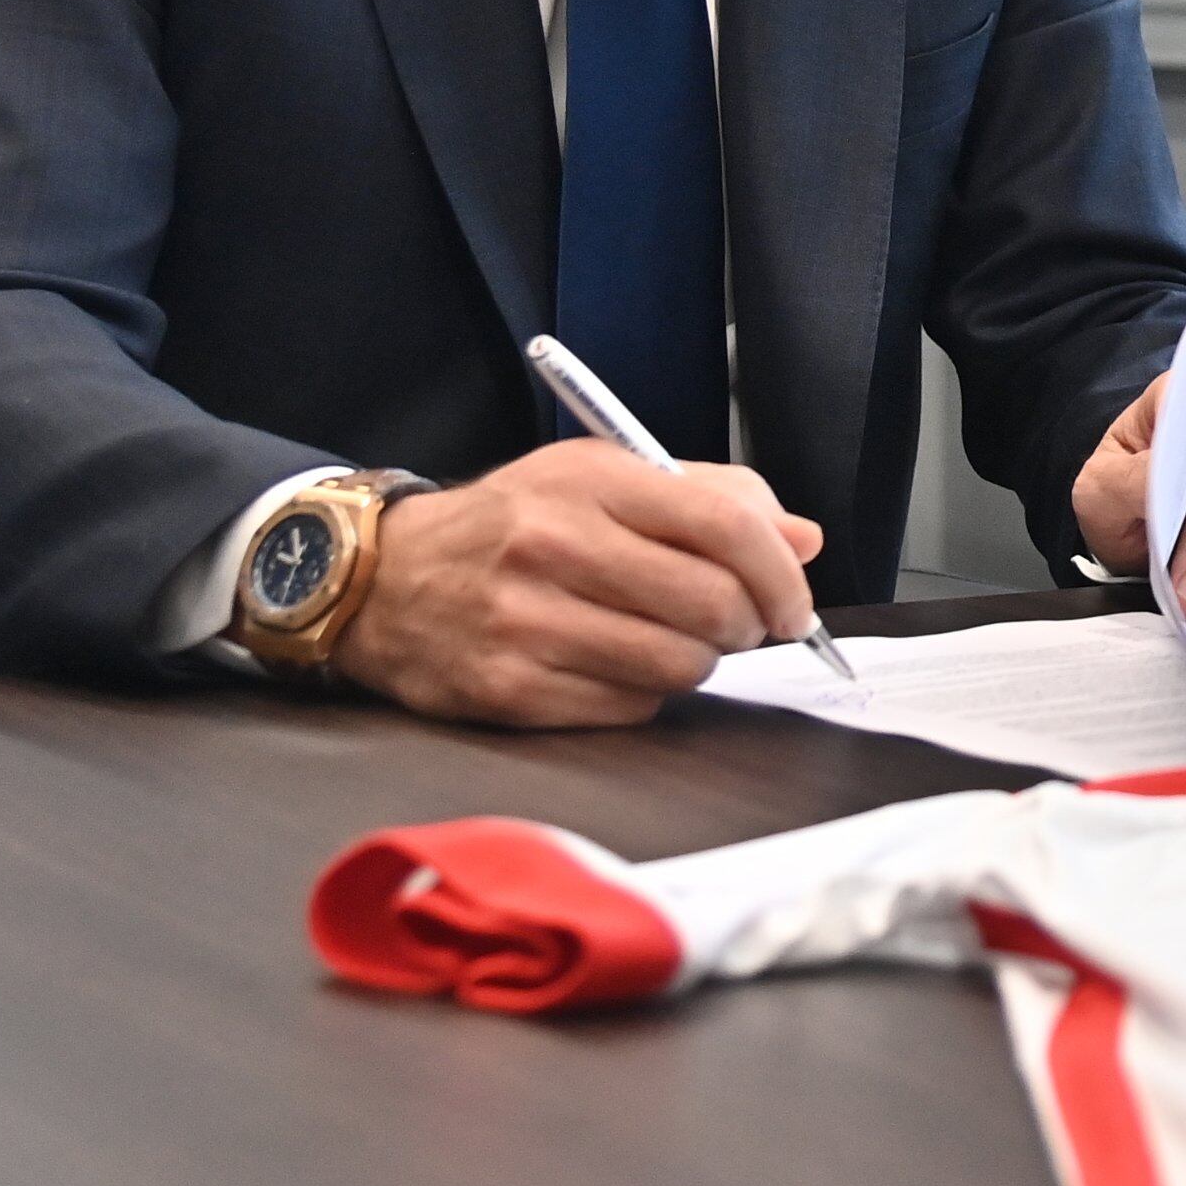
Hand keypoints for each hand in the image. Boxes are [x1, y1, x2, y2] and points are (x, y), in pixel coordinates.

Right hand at [331, 440, 825, 727]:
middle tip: (740, 624)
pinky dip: (644, 694)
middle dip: (747, 624)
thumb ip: (710, 498)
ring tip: (673, 640)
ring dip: (698, 661)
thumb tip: (803, 541)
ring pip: (678, 664)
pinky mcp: (508, 689)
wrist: (383, 580)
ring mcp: (527, 623)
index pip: (725, 527)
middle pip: (711, 603)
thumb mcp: (600, 478)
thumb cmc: (512, 524)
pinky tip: (619, 665)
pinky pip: (627, 707)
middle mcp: (555, 548)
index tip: (794, 603)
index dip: (780, 574)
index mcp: (590, 484)